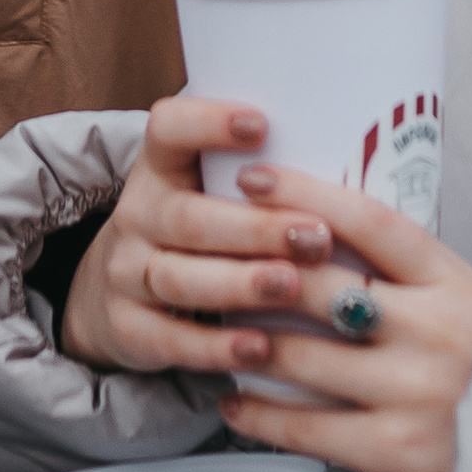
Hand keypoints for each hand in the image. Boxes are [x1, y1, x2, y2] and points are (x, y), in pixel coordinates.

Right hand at [60, 97, 337, 374]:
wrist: (118, 294)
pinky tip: (260, 348)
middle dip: (257, 228)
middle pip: (190, 218)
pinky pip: (170, 340)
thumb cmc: (200, 230)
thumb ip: (261, 179)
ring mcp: (125, 274)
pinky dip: (216, 347)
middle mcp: (137, 215)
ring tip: (292, 286)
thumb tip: (353, 159)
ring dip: (240, 284)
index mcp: (160, 167)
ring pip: (180, 279)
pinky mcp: (126, 329)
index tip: (261, 125)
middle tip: (317, 236)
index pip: (169, 129)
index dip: (208, 123)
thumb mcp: (207, 192)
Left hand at [217, 166, 471, 471]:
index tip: (257, 177)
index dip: (308, 194)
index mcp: (456, 284)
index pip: (371, 222)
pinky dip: (258, 413)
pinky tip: (234, 402)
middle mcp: (432, 330)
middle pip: (320, 285)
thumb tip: (333, 236)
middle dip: (256, 269)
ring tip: (214, 333)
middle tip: (209, 255)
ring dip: (244, 342)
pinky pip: (304, 428)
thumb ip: (415, 279)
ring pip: (299, 356)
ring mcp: (411, 391)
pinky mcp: (394, 450)